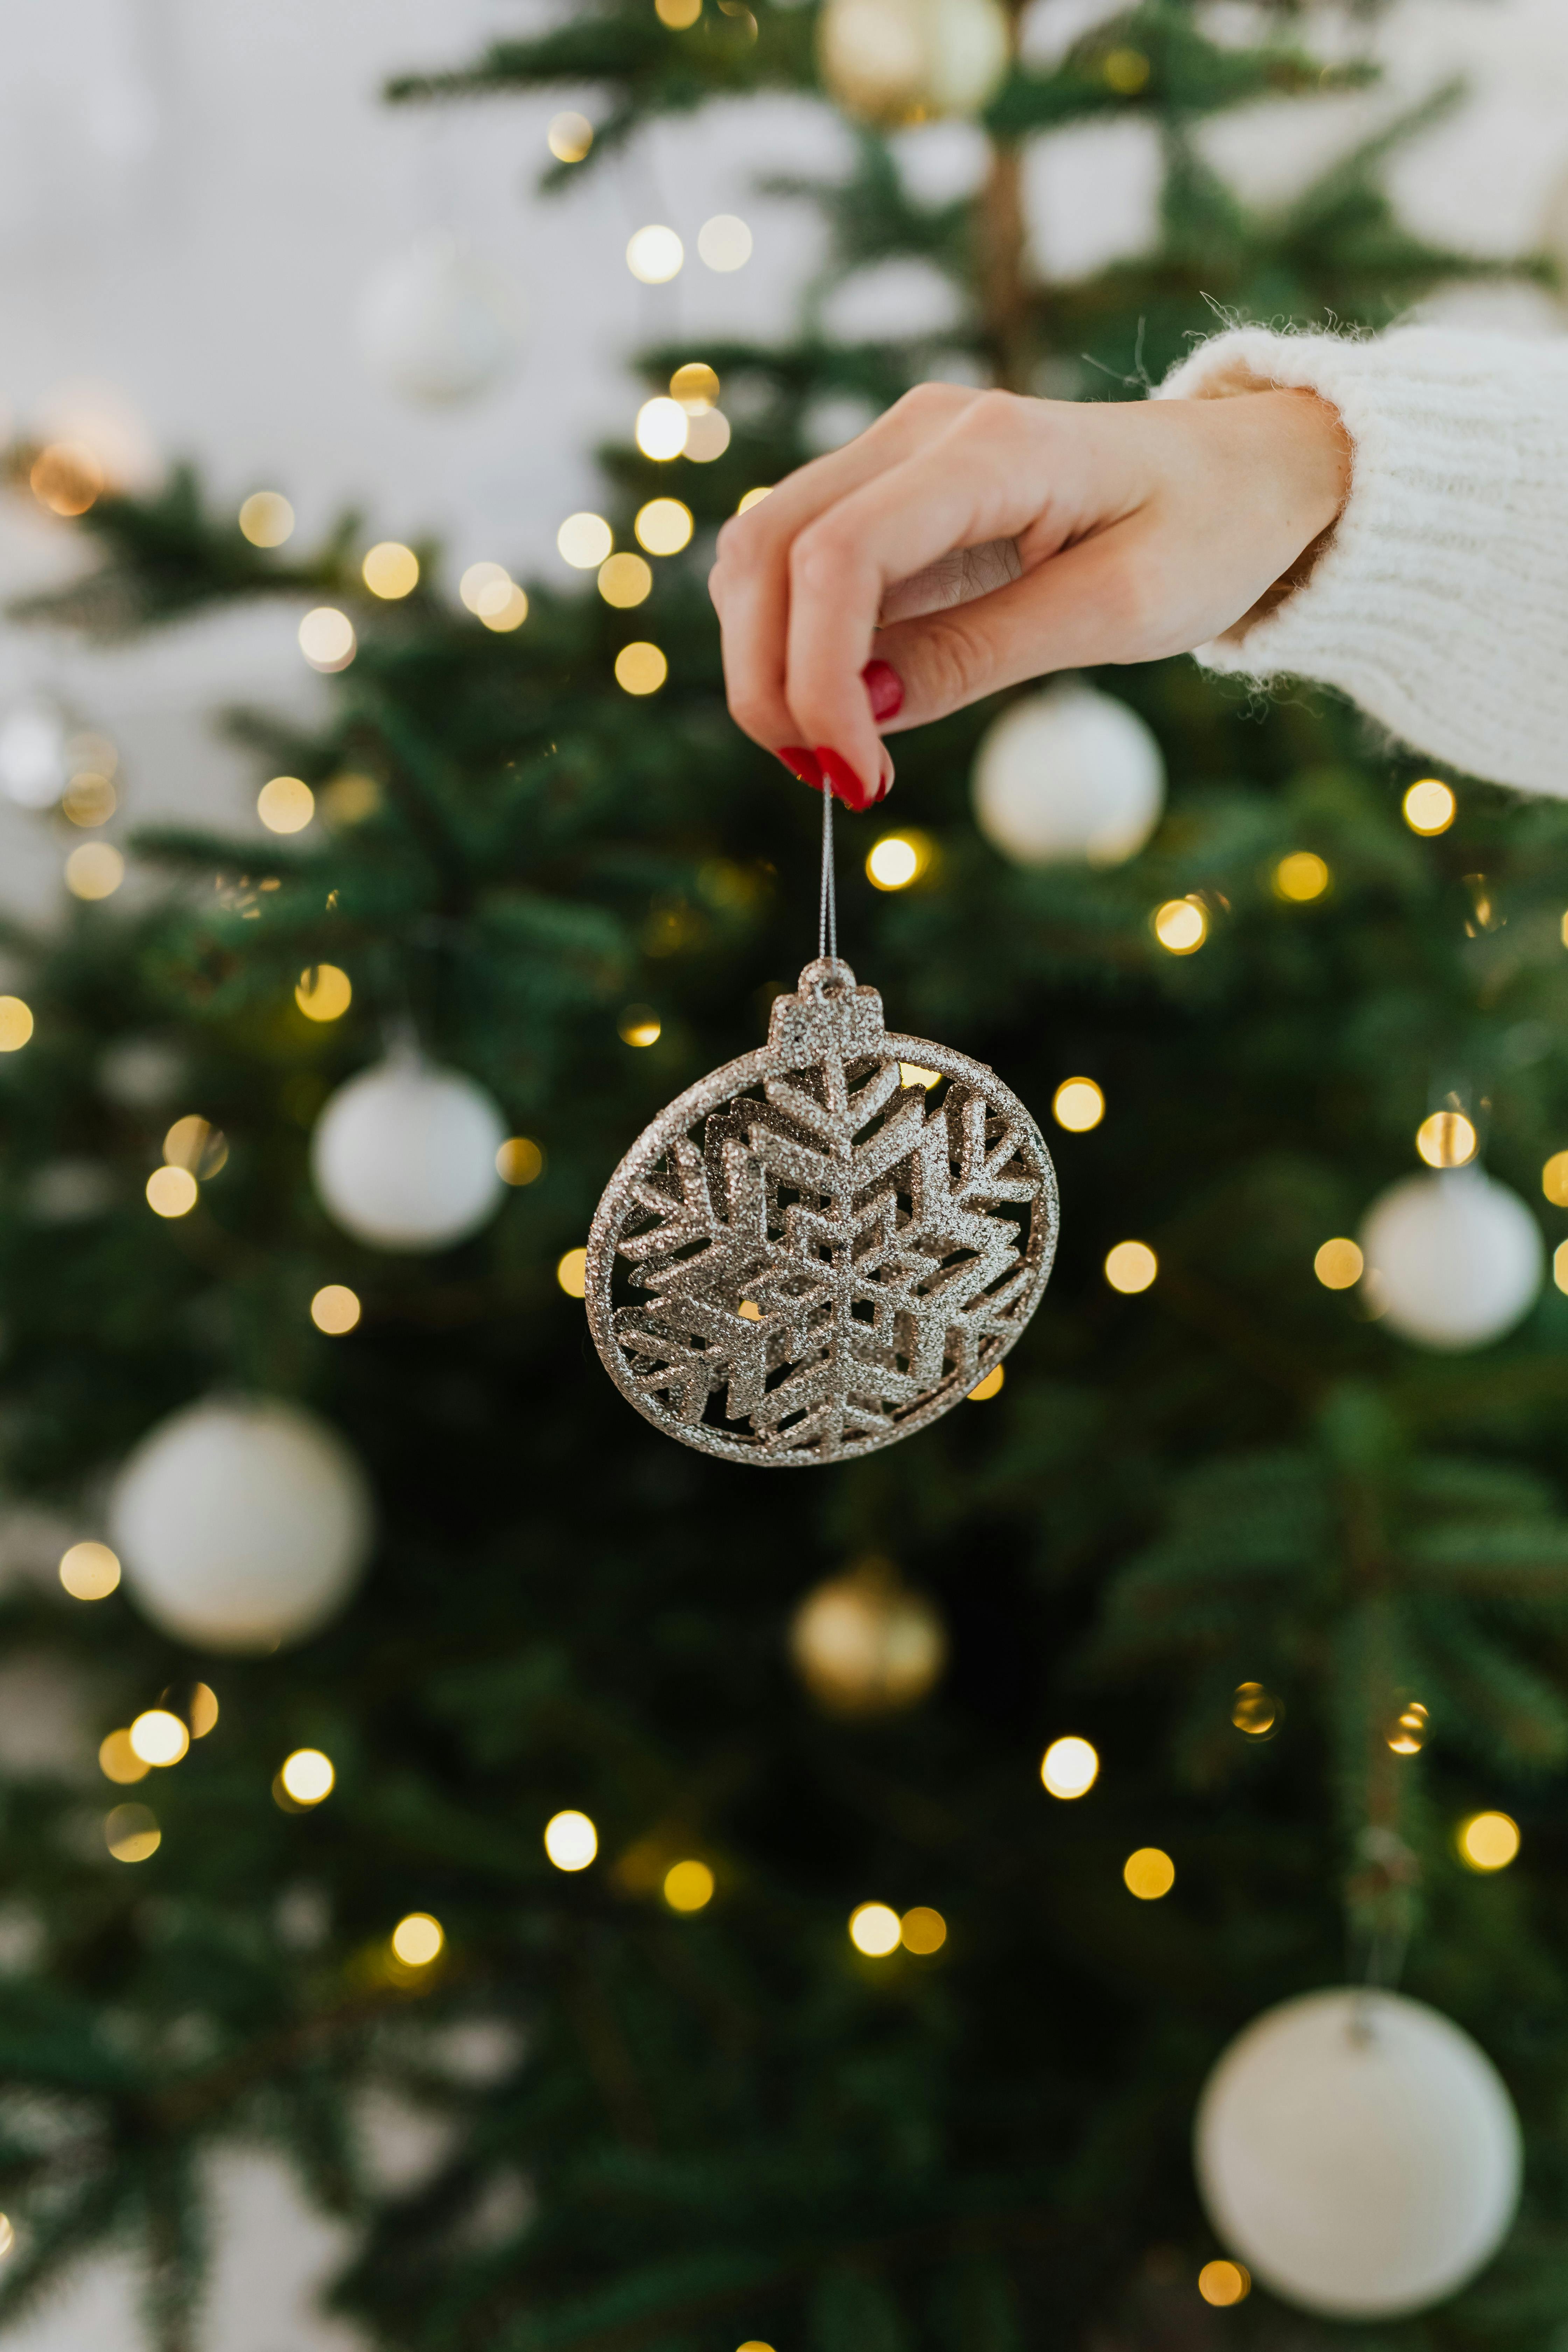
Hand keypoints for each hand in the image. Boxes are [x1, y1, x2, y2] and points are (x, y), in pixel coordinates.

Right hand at [708, 381, 1350, 808]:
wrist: (1250, 470)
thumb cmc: (1208, 532)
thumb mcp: (1118, 612)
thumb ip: (981, 654)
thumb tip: (863, 711)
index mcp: (990, 448)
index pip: (839, 560)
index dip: (818, 680)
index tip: (854, 776)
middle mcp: (921, 430)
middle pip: (767, 550)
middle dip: (769, 681)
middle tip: (827, 780)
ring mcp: (897, 451)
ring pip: (761, 555)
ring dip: (771, 666)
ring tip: (840, 755)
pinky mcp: (891, 489)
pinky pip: (800, 566)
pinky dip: (797, 646)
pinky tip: (853, 709)